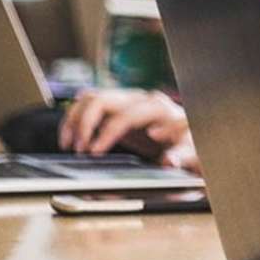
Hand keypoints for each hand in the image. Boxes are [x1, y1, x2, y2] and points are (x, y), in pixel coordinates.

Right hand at [58, 88, 197, 168]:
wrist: (185, 139)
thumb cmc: (188, 145)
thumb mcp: (190, 153)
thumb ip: (182, 156)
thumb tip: (169, 161)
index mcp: (158, 108)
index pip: (124, 116)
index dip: (106, 134)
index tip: (93, 153)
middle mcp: (140, 99)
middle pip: (102, 100)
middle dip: (85, 124)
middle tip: (78, 150)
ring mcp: (126, 100)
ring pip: (90, 98)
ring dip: (74, 120)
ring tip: (68, 145)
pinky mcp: (116, 108)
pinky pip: (87, 104)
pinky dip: (74, 119)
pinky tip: (69, 139)